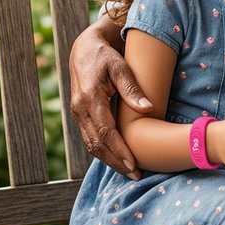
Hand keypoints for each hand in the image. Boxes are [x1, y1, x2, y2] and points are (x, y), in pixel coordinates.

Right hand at [68, 18, 152, 178]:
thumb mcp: (120, 67)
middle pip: (97, 144)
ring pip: (91, 145)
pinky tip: (117, 158)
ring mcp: (76, 114)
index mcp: (90, 98)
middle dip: (115, 162)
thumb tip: (148, 109)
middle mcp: (79, 109)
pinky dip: (102, 151)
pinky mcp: (79, 116)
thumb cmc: (105, 57)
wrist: (84, 49)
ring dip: (108, 160)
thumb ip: (132, 89)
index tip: (134, 164)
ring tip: (128, 171)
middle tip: (135, 174)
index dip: (119, 151)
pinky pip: (89, 138)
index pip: (105, 132)